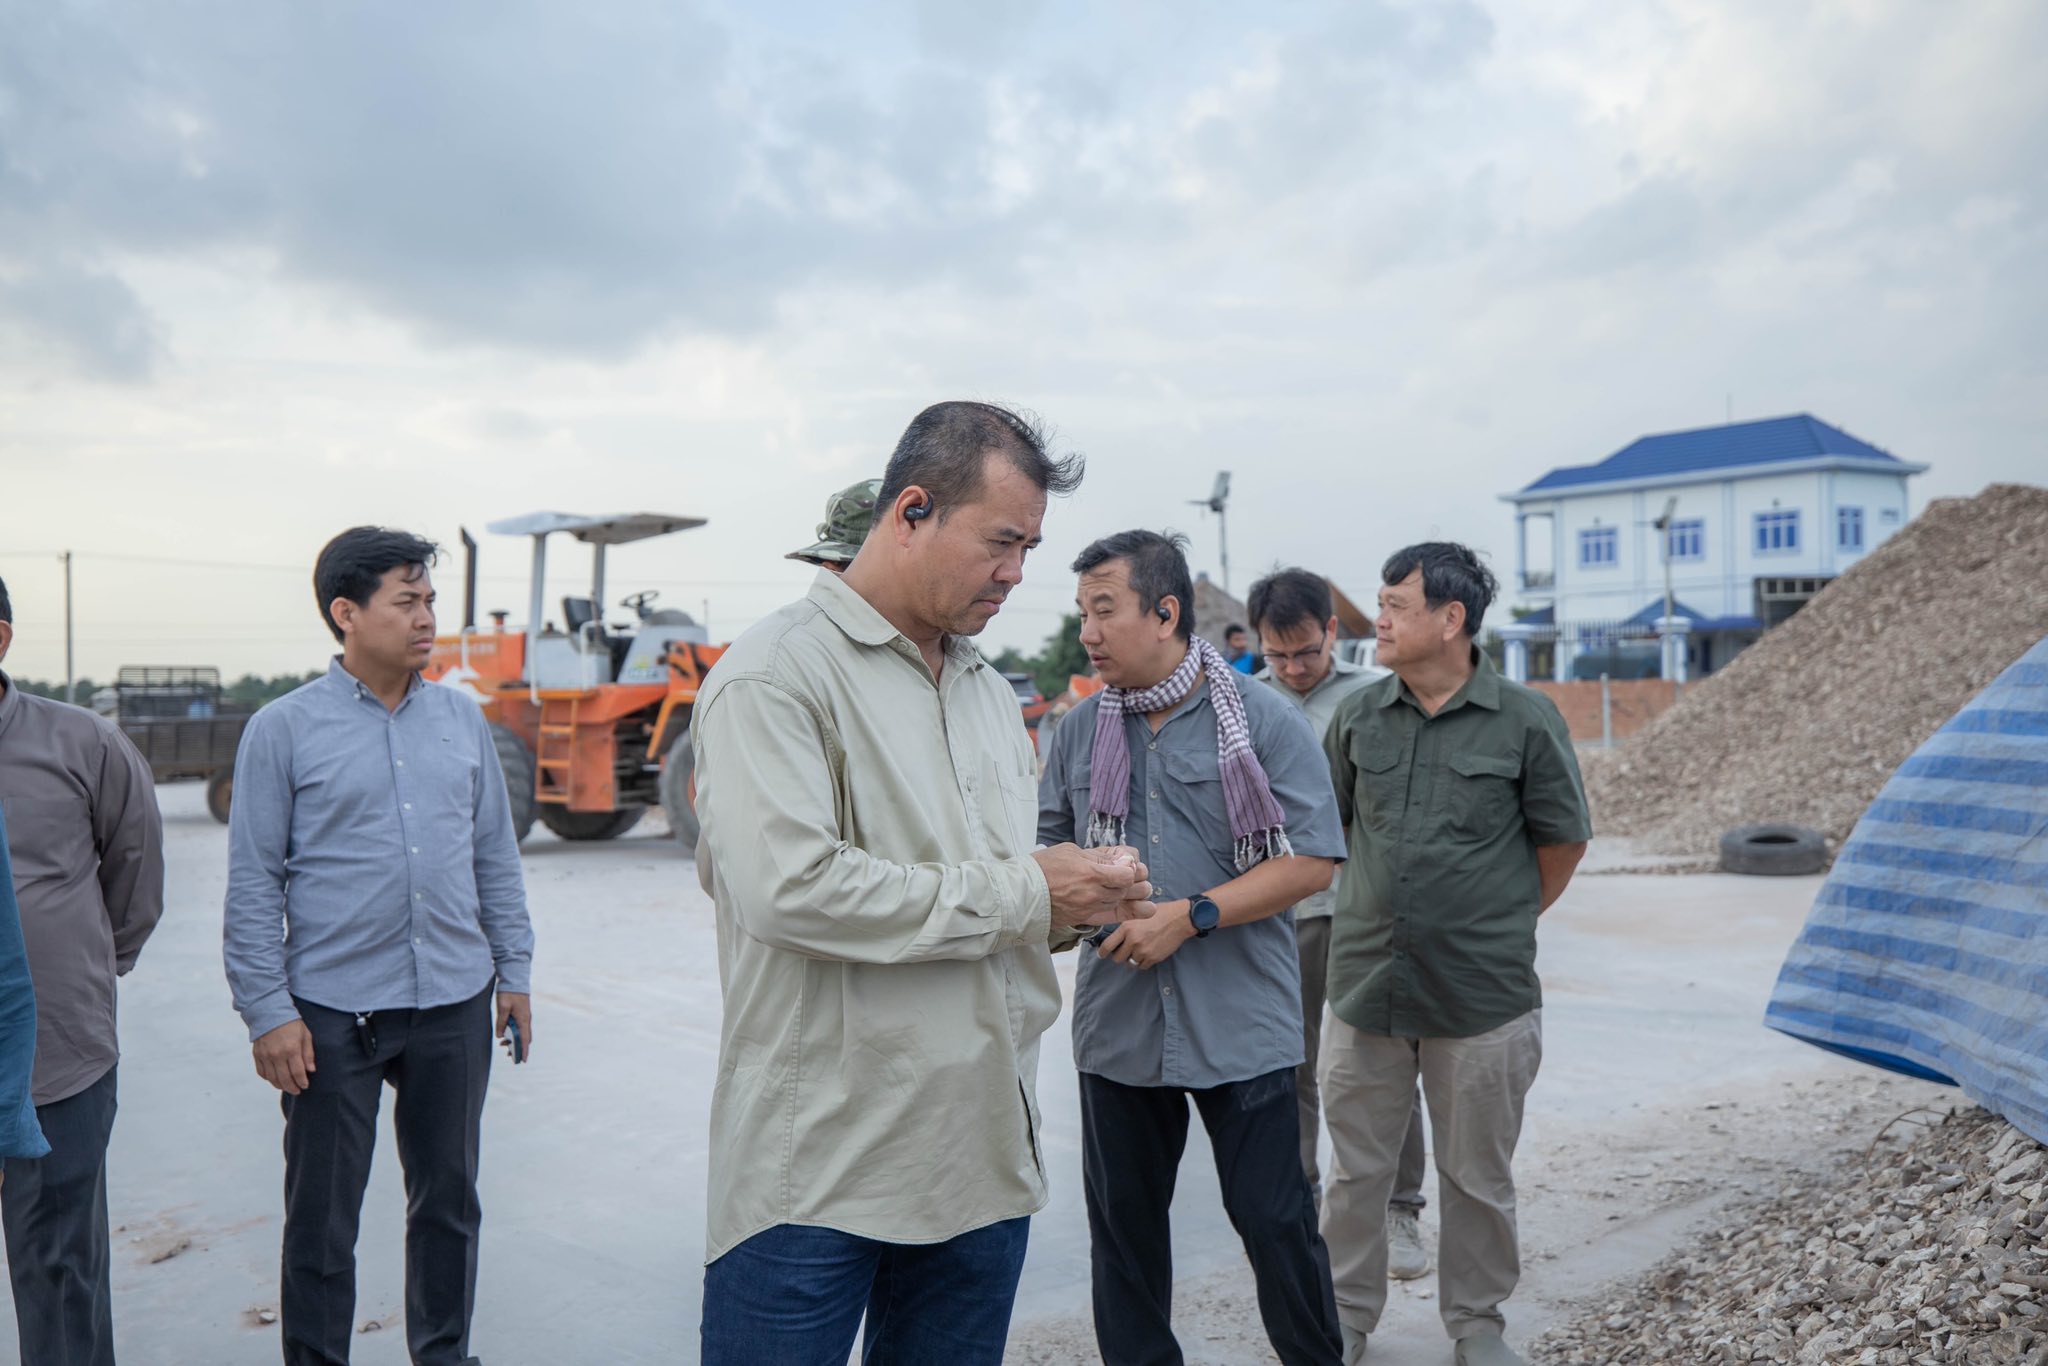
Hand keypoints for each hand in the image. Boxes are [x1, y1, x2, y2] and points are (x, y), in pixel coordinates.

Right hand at [252, 1018, 316, 1094]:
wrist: (270, 1013)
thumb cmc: (291, 1023)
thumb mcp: (305, 1035)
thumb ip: (308, 1053)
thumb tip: (311, 1070)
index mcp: (291, 1049)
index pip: (297, 1072)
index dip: (302, 1082)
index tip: (305, 1086)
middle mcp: (277, 1055)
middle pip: (284, 1079)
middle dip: (292, 1088)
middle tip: (297, 1091)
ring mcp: (265, 1056)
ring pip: (272, 1078)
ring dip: (280, 1086)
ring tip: (287, 1087)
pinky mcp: (257, 1055)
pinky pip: (262, 1072)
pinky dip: (268, 1079)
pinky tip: (275, 1079)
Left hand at [496, 992, 532, 1062]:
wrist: (515, 978)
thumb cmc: (509, 992)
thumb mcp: (503, 1007)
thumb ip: (502, 1022)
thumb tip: (500, 1036)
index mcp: (523, 1019)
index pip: (524, 1039)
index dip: (523, 1050)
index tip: (522, 1061)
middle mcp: (526, 1019)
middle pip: (524, 1038)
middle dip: (518, 1048)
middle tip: (509, 1056)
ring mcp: (524, 1016)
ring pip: (522, 1033)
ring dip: (515, 1041)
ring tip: (503, 1045)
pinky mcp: (521, 1013)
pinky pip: (520, 1027)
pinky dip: (514, 1033)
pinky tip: (505, 1034)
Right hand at [1033, 844, 1155, 932]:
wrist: (1021, 892)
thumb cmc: (1043, 867)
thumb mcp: (1071, 851)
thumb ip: (1097, 856)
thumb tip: (1117, 860)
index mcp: (1092, 874)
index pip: (1127, 876)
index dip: (1128, 870)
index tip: (1122, 866)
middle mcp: (1093, 894)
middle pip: (1124, 891)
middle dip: (1124, 883)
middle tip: (1116, 875)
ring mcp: (1087, 908)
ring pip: (1114, 903)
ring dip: (1114, 894)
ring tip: (1102, 884)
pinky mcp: (1080, 917)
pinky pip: (1101, 911)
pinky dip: (1102, 903)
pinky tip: (1093, 894)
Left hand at [1097, 900, 1194, 969]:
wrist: (1180, 919)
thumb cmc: (1161, 913)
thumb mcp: (1139, 914)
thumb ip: (1127, 926)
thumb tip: (1117, 937)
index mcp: (1127, 928)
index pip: (1108, 945)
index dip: (1102, 952)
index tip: (1101, 955)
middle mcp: (1133, 940)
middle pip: (1117, 958)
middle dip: (1120, 956)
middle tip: (1124, 952)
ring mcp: (1143, 951)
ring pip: (1130, 963)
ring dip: (1133, 959)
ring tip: (1139, 950)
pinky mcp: (1153, 958)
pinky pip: (1142, 966)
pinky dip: (1143, 962)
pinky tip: (1148, 953)